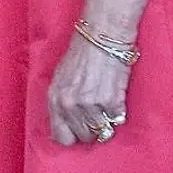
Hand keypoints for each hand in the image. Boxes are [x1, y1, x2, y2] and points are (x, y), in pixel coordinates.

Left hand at [46, 29, 130, 145]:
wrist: (102, 36)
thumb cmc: (81, 54)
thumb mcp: (60, 77)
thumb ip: (61, 102)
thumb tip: (66, 126)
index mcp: (54, 98)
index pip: (61, 136)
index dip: (72, 136)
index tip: (79, 132)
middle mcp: (70, 105)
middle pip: (84, 136)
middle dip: (91, 129)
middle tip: (96, 112)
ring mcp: (90, 105)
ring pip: (102, 131)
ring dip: (105, 120)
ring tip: (105, 102)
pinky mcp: (112, 102)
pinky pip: (117, 119)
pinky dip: (118, 111)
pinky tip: (114, 94)